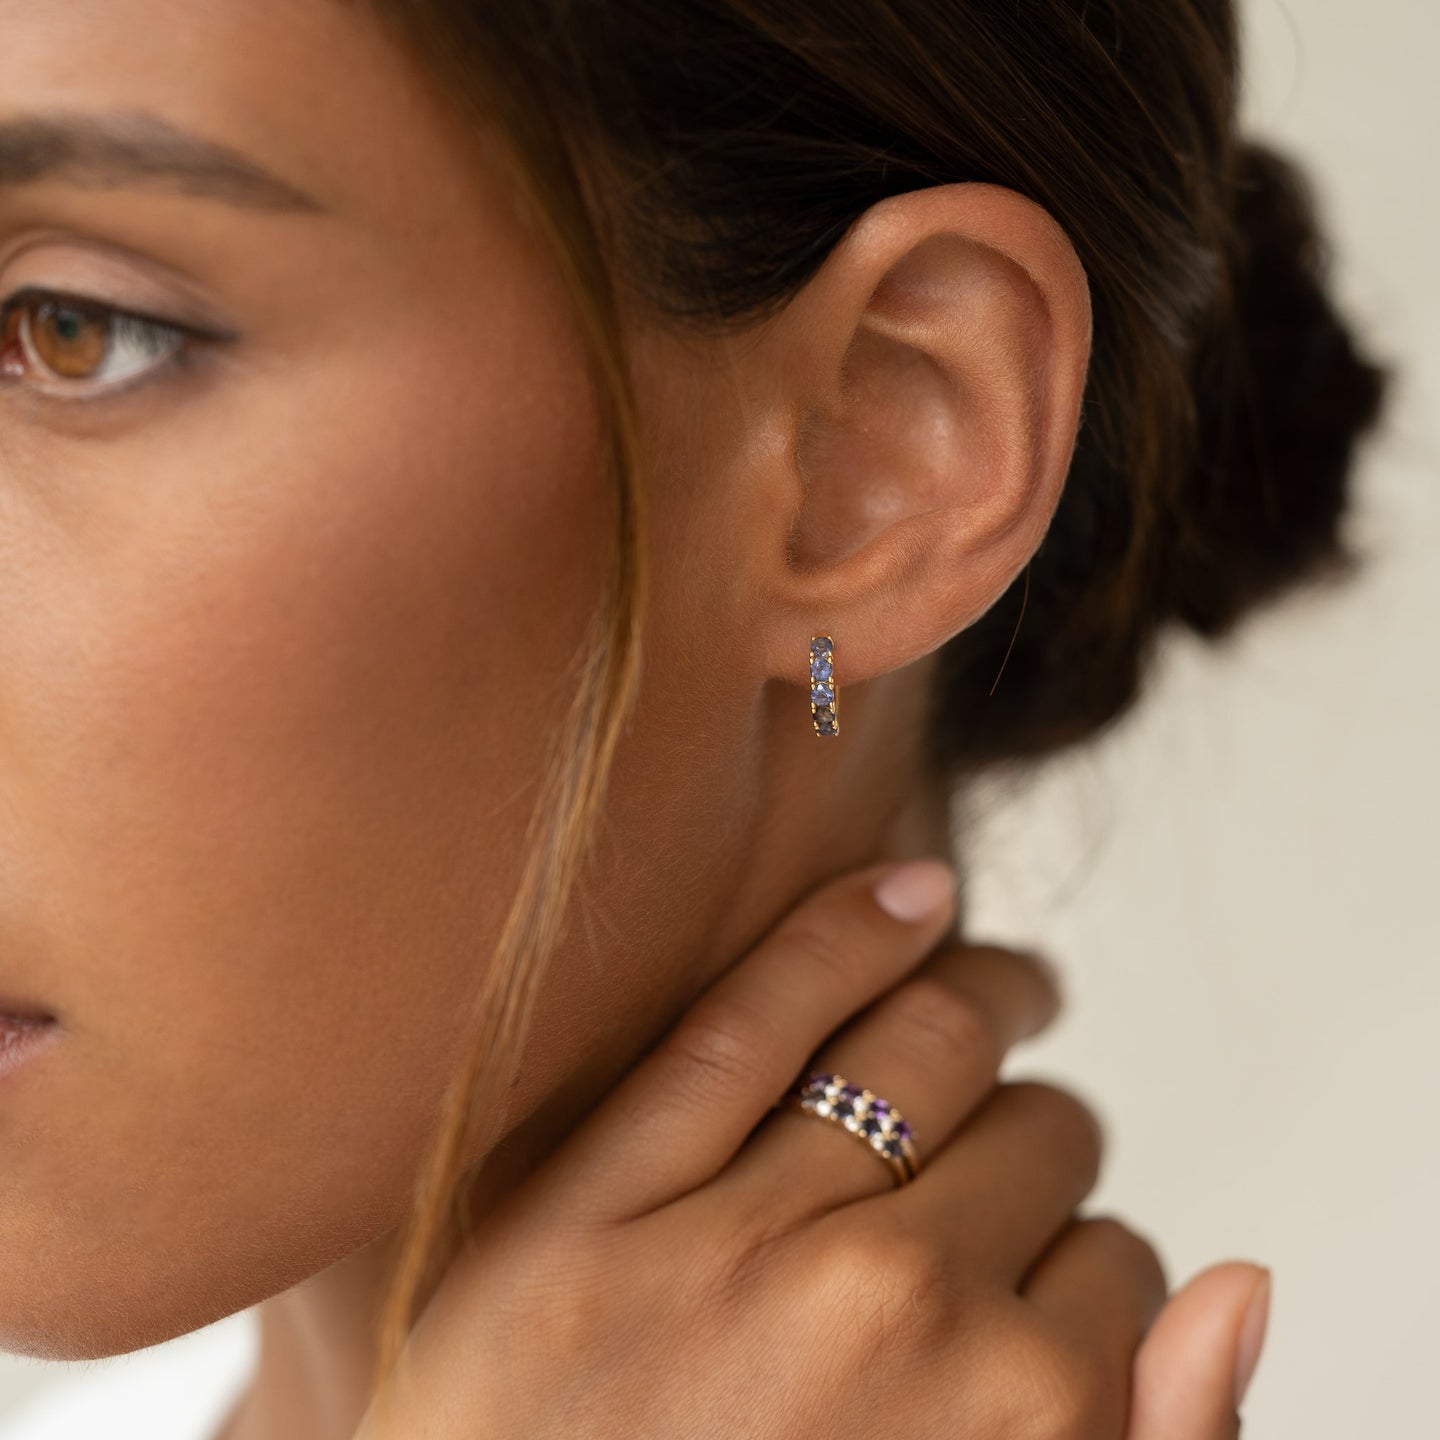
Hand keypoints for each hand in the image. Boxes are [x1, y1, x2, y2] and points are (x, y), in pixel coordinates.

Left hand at [354, 858, 1266, 1437]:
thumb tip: (1239, 1281)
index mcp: (1012, 1423)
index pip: (1119, 1263)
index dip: (1082, 1262)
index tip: (1037, 1269)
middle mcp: (893, 1311)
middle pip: (1037, 1136)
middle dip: (1038, 1136)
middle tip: (1000, 1144)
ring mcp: (740, 1239)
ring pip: (929, 1044)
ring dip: (988, 1002)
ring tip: (992, 993)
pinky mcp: (596, 1202)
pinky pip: (752, 1016)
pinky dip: (848, 931)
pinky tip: (910, 893)